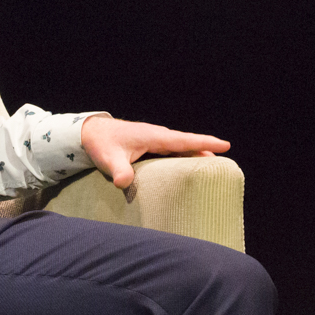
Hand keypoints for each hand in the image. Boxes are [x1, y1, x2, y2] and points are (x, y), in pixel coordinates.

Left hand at [79, 116, 230, 188]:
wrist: (90, 132)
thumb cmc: (101, 144)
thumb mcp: (109, 159)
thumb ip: (118, 171)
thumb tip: (123, 182)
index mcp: (153, 137)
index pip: (184, 140)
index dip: (204, 142)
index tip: (224, 145)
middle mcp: (157, 136)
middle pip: (187, 142)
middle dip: (205, 147)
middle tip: (225, 156)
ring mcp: (153, 139)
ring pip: (180, 145)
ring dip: (195, 150)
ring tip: (211, 160)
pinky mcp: (149, 144)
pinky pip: (172, 149)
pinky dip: (183, 153)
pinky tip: (187, 162)